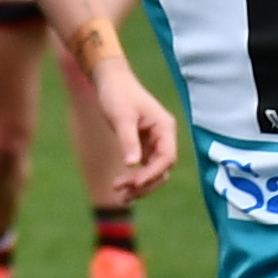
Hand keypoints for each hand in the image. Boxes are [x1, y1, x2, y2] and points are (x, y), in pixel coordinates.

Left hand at [76, 40, 180, 197]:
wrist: (110, 80)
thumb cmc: (117, 93)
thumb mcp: (121, 117)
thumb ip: (128, 140)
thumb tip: (132, 164)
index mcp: (165, 128)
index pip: (167, 158)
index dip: (152, 174)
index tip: (134, 184)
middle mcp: (163, 136)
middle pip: (162, 169)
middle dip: (145, 184)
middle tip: (123, 194)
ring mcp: (154, 142)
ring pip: (154, 172)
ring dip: (140, 186)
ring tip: (120, 197)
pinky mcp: (144, 145)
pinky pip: (144, 167)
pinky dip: (134, 178)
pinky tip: (120, 187)